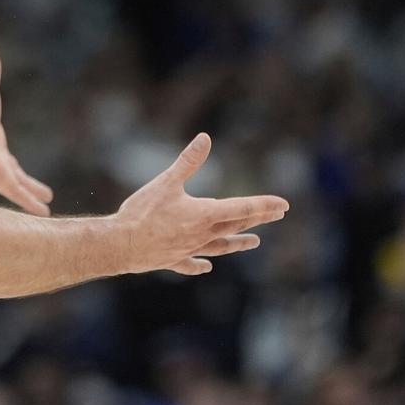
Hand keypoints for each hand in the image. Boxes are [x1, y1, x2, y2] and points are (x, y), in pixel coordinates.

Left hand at [0, 47, 53, 215]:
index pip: (9, 158)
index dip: (15, 164)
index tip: (18, 169)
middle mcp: (0, 163)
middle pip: (19, 176)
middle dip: (31, 184)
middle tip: (45, 194)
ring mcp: (2, 175)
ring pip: (22, 188)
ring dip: (33, 196)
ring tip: (48, 209)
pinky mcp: (3, 183)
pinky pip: (21, 196)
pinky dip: (31, 204)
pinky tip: (44, 215)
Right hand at [114, 133, 288, 274]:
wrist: (120, 245)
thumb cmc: (143, 212)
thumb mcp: (166, 181)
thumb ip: (188, 161)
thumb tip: (205, 139)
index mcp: (203, 214)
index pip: (241, 208)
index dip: (263, 205)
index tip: (284, 205)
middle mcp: (202, 234)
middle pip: (235, 226)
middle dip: (257, 219)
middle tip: (277, 215)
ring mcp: (189, 249)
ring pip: (220, 246)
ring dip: (238, 243)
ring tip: (254, 243)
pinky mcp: (173, 260)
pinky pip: (191, 263)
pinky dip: (200, 264)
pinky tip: (206, 266)